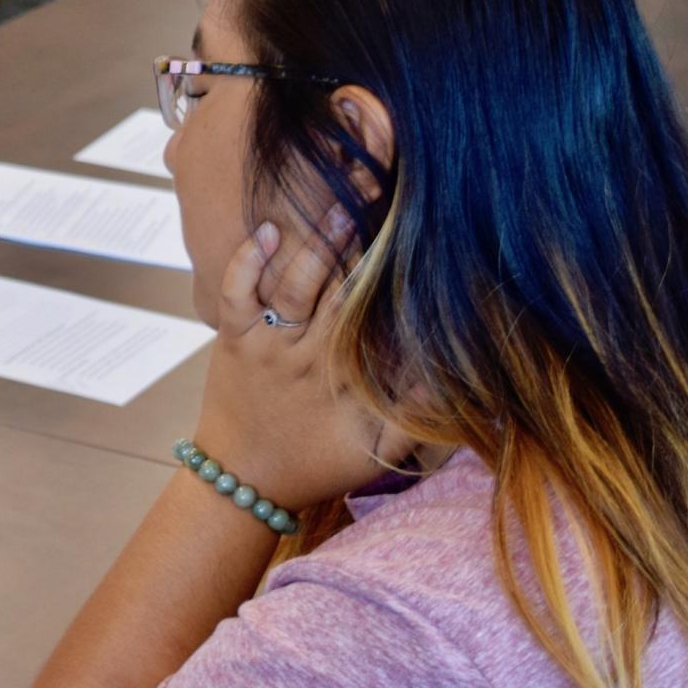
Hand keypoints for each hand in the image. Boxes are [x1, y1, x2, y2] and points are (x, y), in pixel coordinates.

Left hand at [191, 209, 413, 512]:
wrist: (244, 481)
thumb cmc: (314, 465)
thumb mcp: (374, 453)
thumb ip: (414, 420)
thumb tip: (456, 384)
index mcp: (345, 378)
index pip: (376, 320)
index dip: (395, 283)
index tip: (420, 248)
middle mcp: (306, 355)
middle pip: (338, 293)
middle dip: (360, 250)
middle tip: (382, 207)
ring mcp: (267, 344)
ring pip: (293, 288)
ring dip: (317, 249)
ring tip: (341, 211)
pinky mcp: (232, 338)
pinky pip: (236, 295)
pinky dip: (249, 262)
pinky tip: (269, 231)